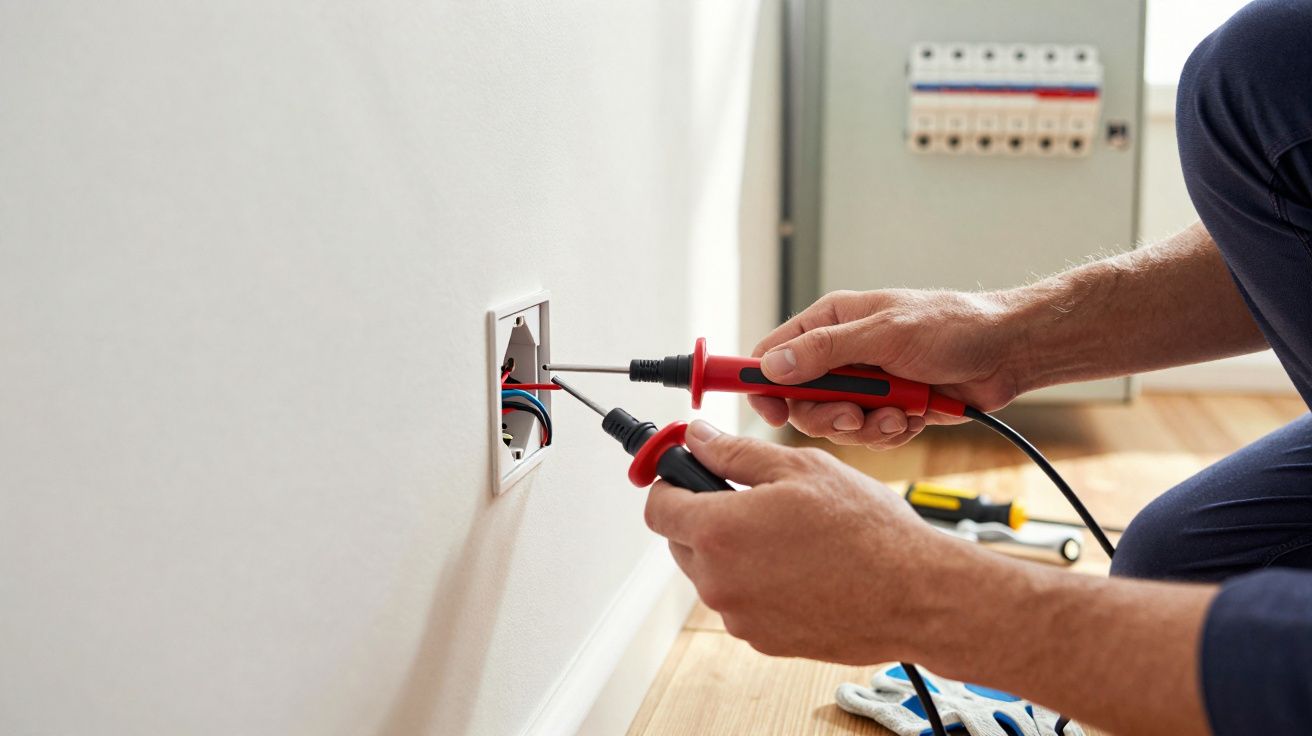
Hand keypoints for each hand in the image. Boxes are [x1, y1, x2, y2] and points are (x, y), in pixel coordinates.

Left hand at [644, 420, 962, 663]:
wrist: (914, 594)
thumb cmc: (866, 530)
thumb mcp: (799, 468)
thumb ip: (735, 453)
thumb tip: (698, 438)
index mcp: (718, 532)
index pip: (657, 507)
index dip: (670, 482)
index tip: (688, 472)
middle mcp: (718, 582)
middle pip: (679, 541)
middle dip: (704, 516)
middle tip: (752, 500)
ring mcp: (739, 617)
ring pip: (712, 574)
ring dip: (733, 552)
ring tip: (789, 536)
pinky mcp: (763, 640)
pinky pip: (741, 603)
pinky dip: (758, 583)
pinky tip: (801, 568)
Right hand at [749, 289, 1025, 449]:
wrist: (1007, 353)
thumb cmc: (952, 326)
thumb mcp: (884, 333)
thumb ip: (825, 351)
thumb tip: (772, 366)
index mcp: (831, 323)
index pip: (773, 354)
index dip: (764, 385)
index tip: (771, 411)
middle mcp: (842, 353)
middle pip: (802, 400)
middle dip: (828, 415)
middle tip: (855, 415)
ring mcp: (865, 383)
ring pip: (836, 423)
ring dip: (866, 426)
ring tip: (899, 413)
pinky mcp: (888, 408)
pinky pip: (868, 435)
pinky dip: (889, 432)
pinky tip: (914, 416)